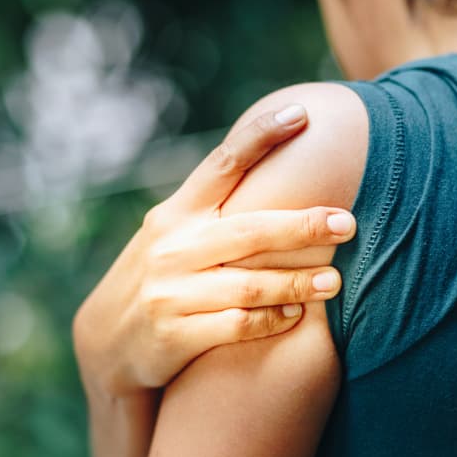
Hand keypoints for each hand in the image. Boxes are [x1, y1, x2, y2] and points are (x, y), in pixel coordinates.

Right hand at [73, 105, 355, 396]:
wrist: (107, 343)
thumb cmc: (160, 278)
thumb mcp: (171, 237)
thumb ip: (212, 213)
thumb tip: (277, 168)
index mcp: (174, 214)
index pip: (221, 165)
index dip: (261, 136)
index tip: (301, 114)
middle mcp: (170, 248)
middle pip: (248, 230)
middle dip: (302, 225)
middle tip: (348, 222)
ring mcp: (170, 293)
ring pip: (247, 283)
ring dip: (297, 282)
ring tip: (335, 281)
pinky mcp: (174, 335)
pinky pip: (236, 325)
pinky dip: (270, 319)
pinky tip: (296, 315)